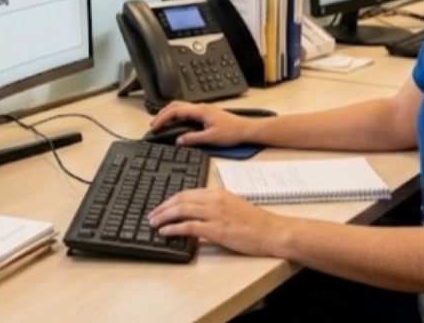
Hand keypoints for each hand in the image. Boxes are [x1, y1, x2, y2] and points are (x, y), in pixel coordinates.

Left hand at [148, 187, 285, 256]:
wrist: (271, 231)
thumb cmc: (255, 222)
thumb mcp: (233, 206)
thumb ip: (215, 206)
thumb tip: (196, 213)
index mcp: (218, 193)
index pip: (187, 192)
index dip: (170, 200)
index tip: (161, 206)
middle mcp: (215, 200)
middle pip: (181, 199)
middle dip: (163, 207)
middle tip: (152, 215)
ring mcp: (215, 214)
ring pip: (182, 210)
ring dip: (164, 216)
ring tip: (153, 223)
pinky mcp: (216, 229)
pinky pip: (189, 227)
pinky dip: (173, 228)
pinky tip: (165, 232)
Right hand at [149, 101, 255, 146]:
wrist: (246, 129)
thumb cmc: (232, 132)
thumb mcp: (210, 138)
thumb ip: (192, 139)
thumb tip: (178, 140)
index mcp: (200, 111)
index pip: (176, 111)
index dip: (162, 118)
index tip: (154, 126)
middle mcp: (201, 107)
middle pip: (176, 105)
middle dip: (162, 113)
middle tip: (154, 124)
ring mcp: (204, 109)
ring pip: (181, 107)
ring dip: (169, 113)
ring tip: (161, 123)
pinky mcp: (207, 113)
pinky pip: (187, 111)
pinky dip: (177, 115)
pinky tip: (176, 123)